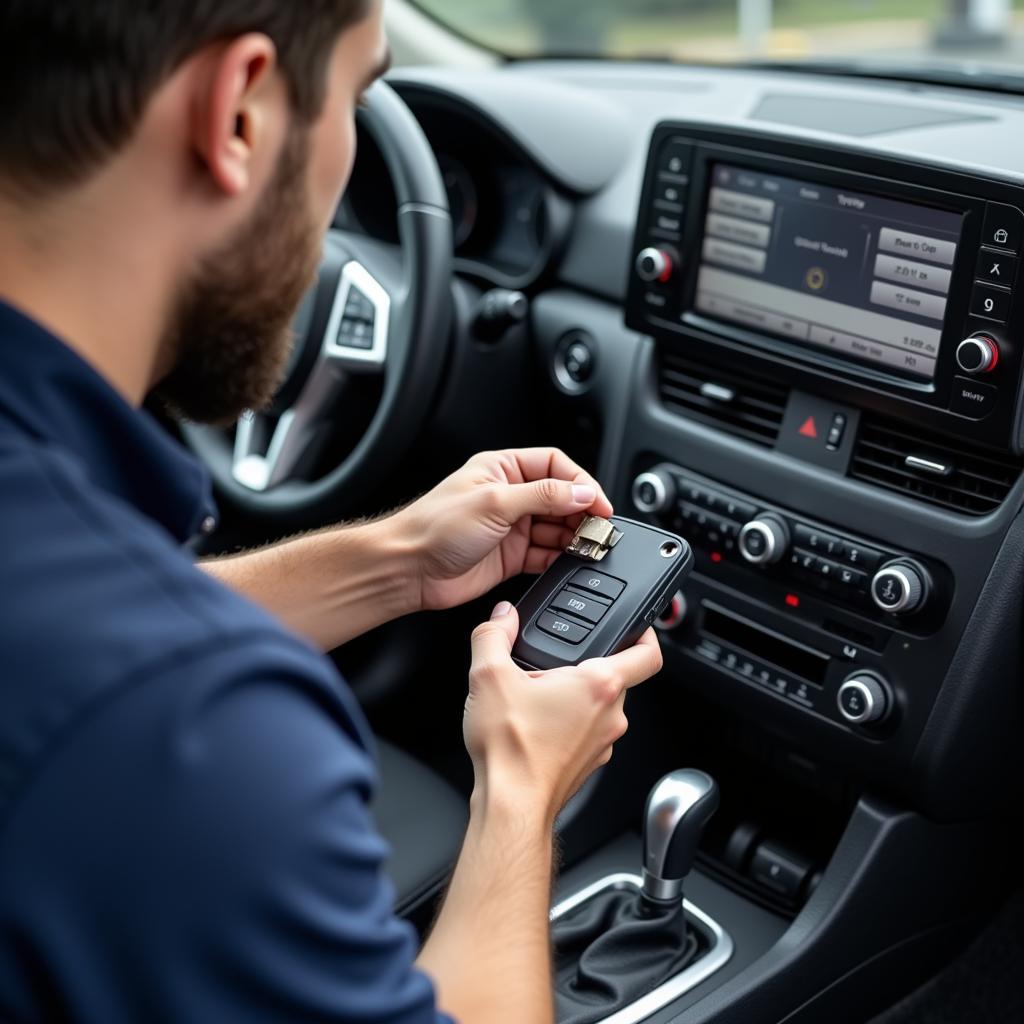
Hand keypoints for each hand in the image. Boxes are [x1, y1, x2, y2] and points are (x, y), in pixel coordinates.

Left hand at [394, 448, 612, 613]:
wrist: (408, 569)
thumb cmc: (434, 527)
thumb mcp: (495, 503)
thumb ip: (543, 496)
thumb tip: (582, 493)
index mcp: (502, 469)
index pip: (555, 465)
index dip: (581, 482)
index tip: (599, 503)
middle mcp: (509, 495)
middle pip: (561, 498)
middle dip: (582, 513)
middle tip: (599, 529)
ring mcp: (510, 527)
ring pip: (556, 528)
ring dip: (574, 537)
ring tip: (588, 547)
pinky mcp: (510, 556)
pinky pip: (546, 555)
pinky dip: (561, 559)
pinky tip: (570, 561)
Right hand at [463, 602, 662, 822]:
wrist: (510, 806)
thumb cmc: (511, 749)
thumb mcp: (489, 676)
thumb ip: (493, 636)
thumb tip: (500, 617)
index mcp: (599, 685)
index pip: (648, 653)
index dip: (646, 633)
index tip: (637, 626)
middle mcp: (611, 715)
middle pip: (613, 678)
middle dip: (583, 667)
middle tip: (550, 665)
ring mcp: (603, 743)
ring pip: (597, 708)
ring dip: (572, 698)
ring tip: (534, 698)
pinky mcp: (588, 764)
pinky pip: (585, 733)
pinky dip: (566, 725)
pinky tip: (533, 726)